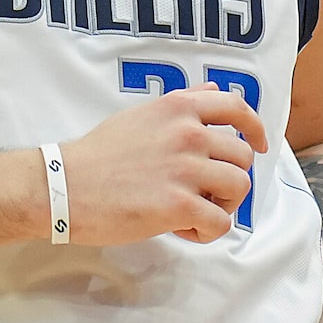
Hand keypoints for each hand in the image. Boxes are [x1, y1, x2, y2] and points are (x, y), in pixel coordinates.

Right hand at [56, 84, 267, 245]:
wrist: (62, 186)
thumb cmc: (97, 155)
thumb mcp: (141, 115)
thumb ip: (180, 103)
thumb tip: (210, 91)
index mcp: (179, 108)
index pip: (238, 107)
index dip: (256, 128)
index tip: (260, 146)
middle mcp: (188, 133)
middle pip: (243, 157)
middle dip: (230, 179)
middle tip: (203, 194)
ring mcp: (186, 169)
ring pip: (238, 188)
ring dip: (222, 205)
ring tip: (193, 212)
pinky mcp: (179, 205)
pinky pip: (221, 222)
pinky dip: (206, 232)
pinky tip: (180, 229)